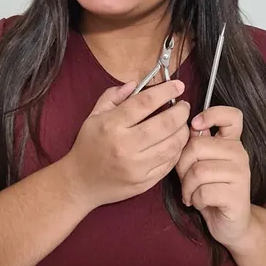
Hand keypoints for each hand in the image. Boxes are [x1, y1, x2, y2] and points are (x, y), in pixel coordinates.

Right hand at [67, 80, 190, 208]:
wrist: (81, 182)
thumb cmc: (88, 145)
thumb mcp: (94, 115)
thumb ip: (113, 96)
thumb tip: (135, 83)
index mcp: (112, 125)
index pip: (145, 102)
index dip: (166, 91)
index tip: (178, 85)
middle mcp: (125, 146)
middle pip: (165, 123)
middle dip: (181, 111)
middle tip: (184, 106)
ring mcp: (136, 167)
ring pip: (172, 145)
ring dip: (183, 130)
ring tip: (182, 123)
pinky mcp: (144, 182)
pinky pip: (170, 163)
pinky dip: (178, 149)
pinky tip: (176, 141)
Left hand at [176, 106, 251, 247]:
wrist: (230, 224)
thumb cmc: (210, 188)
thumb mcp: (201, 163)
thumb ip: (196, 144)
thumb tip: (188, 128)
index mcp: (231, 141)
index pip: (232, 115)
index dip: (211, 113)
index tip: (195, 124)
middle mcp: (239, 153)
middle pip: (197, 145)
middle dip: (182, 165)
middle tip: (185, 178)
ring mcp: (241, 173)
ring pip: (198, 170)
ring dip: (187, 186)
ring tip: (191, 193)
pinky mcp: (238, 195)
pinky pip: (203, 191)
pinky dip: (195, 199)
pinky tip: (199, 203)